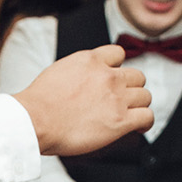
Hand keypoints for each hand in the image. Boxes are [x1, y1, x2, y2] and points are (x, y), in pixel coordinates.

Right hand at [17, 43, 153, 156]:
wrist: (35, 120)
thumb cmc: (38, 103)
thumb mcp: (59, 71)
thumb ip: (78, 71)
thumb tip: (81, 81)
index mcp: (91, 60)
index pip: (118, 54)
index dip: (117, 67)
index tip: (112, 79)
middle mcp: (108, 76)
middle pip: (137, 76)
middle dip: (131, 87)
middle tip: (121, 100)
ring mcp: (116, 97)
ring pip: (145, 96)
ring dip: (138, 105)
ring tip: (131, 114)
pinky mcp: (121, 120)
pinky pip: (147, 117)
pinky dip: (145, 122)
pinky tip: (139, 127)